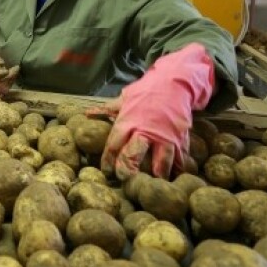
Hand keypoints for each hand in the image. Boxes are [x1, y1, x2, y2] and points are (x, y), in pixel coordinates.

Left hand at [93, 43, 214, 179]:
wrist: (174, 83)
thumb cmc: (146, 92)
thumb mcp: (124, 98)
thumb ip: (106, 110)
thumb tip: (86, 113)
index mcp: (128, 121)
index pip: (113, 144)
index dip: (108, 159)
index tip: (106, 170)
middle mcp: (145, 130)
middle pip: (134, 153)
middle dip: (128, 168)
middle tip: (124, 179)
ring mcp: (164, 136)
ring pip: (161, 160)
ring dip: (156, 173)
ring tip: (152, 183)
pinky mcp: (180, 138)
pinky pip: (179, 157)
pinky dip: (177, 168)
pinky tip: (173, 177)